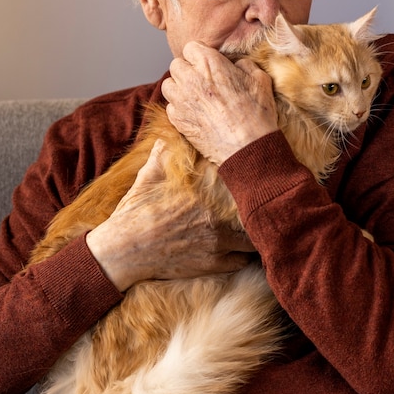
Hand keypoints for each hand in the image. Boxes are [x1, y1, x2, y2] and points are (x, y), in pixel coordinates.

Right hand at [86, 141, 254, 291]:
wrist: (125, 250)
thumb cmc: (136, 210)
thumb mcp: (149, 174)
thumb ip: (165, 151)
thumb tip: (172, 130)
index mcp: (206, 189)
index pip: (245, 178)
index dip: (255, 175)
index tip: (260, 173)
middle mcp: (218, 215)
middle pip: (257, 207)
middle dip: (264, 202)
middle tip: (268, 199)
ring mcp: (219, 241)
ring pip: (255, 235)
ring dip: (258, 229)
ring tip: (261, 224)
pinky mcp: (215, 263)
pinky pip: (244, 259)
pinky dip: (247, 253)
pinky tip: (245, 246)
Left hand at [162, 42, 278, 164]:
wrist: (248, 147)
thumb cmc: (256, 114)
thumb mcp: (260, 80)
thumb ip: (244, 65)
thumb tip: (237, 64)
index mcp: (209, 63)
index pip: (191, 47)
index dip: (200, 56)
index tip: (208, 65)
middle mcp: (190, 78)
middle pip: (177, 65)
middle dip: (188, 71)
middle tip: (202, 82)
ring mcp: (181, 100)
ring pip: (168, 85)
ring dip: (179, 88)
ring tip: (194, 97)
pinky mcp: (177, 120)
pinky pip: (170, 107)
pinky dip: (179, 109)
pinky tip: (195, 114)